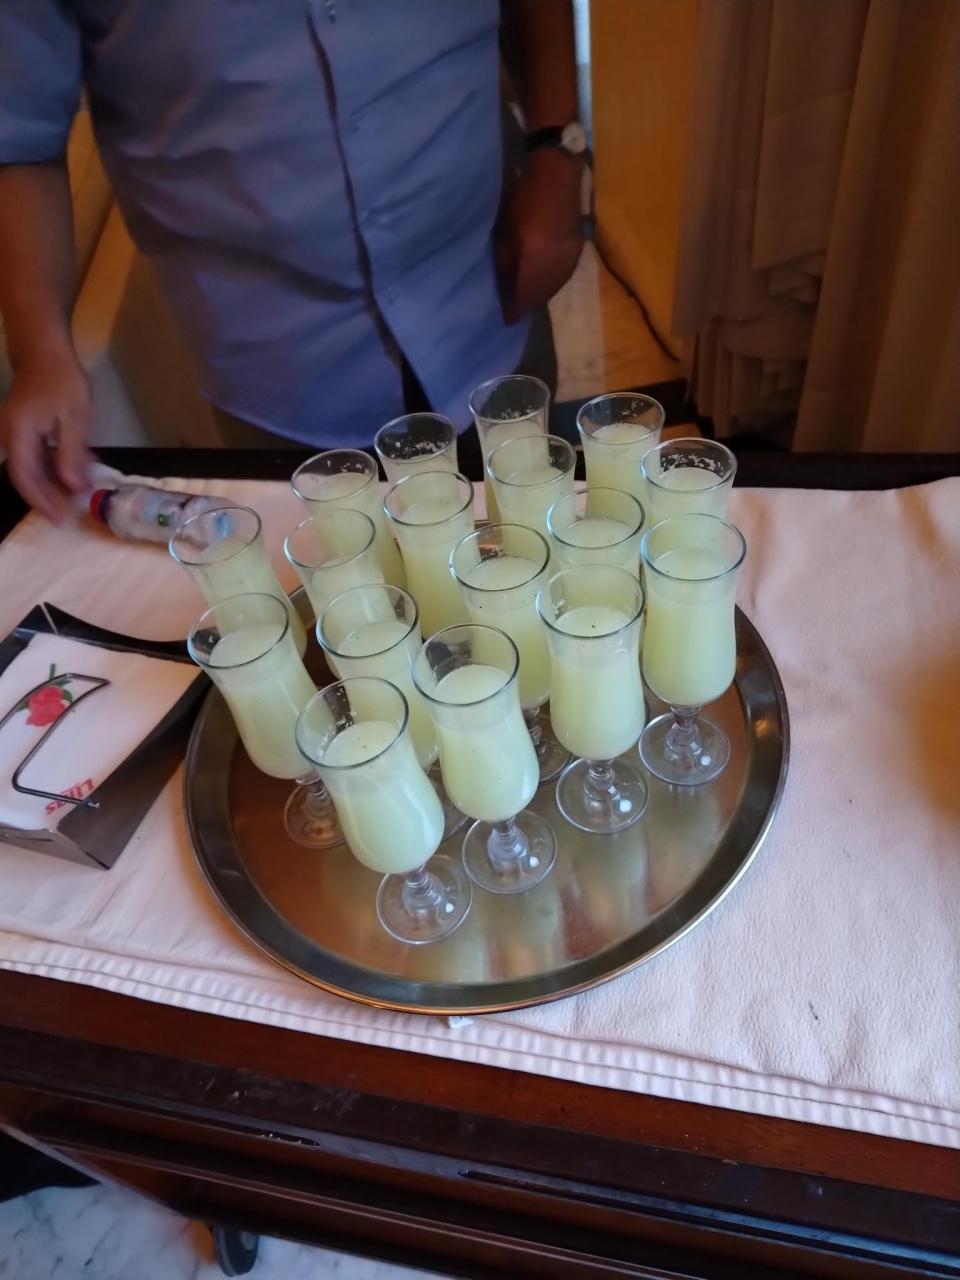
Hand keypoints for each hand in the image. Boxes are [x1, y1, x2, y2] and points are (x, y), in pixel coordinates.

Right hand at [0, 348, 93, 522]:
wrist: (45, 349)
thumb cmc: (61, 379)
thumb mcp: (74, 418)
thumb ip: (70, 454)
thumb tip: (71, 487)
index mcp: (18, 435)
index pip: (24, 477)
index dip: (40, 501)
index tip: (58, 519)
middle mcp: (11, 436)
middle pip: (25, 475)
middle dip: (48, 495)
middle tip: (70, 512)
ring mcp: (16, 431)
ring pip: (32, 466)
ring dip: (53, 481)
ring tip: (77, 492)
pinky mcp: (25, 427)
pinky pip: (37, 453)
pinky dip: (55, 464)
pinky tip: (77, 468)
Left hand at [497, 147, 584, 323]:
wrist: (559, 174)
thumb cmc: (524, 197)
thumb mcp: (506, 228)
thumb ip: (506, 260)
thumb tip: (504, 286)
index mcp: (536, 258)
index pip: (525, 293)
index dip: (515, 308)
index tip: (506, 320)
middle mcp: (556, 263)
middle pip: (541, 293)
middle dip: (527, 305)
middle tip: (515, 313)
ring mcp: (569, 257)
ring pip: (553, 286)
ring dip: (540, 295)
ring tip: (527, 301)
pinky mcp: (577, 250)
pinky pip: (562, 275)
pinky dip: (551, 283)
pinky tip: (543, 284)